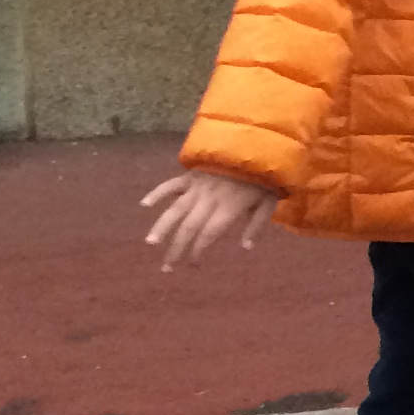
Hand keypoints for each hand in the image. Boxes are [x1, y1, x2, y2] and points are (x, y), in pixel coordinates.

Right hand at [141, 170, 272, 269]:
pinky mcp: (192, 174)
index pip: (208, 235)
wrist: (257, 146)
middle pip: (189, 228)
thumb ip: (256, 225)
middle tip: (167, 268)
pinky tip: (144, 204)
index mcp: (229, 208)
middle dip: (176, 249)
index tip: (193, 265)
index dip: (198, 251)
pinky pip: (172, 184)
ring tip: (151, 243)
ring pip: (176, 209)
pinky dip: (158, 193)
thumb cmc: (265, 178)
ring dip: (162, 227)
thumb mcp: (269, 203)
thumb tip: (245, 248)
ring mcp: (198, 186)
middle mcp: (209, 199)